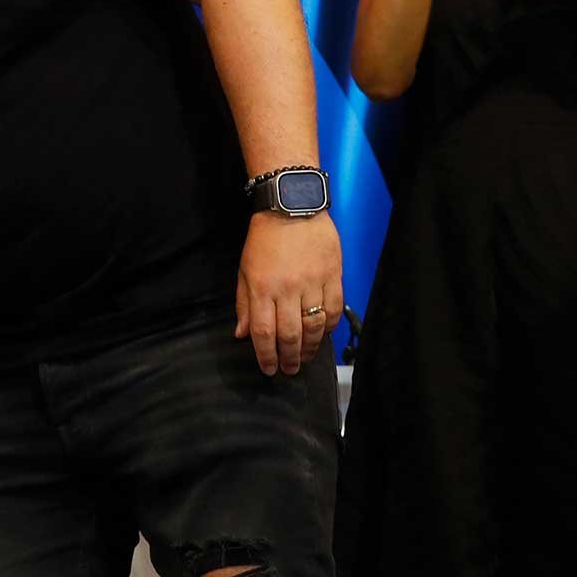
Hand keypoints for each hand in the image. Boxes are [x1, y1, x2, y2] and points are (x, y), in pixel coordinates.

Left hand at [233, 211, 343, 376]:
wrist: (293, 207)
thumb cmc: (264, 239)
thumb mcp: (244, 270)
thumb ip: (244, 304)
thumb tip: (242, 334)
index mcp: (262, 288)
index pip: (264, 333)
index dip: (266, 356)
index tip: (269, 369)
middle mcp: (288, 289)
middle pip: (290, 335)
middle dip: (289, 358)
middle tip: (289, 370)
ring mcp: (313, 283)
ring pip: (314, 326)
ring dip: (310, 348)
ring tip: (305, 357)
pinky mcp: (333, 276)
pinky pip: (334, 309)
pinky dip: (329, 327)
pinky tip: (323, 335)